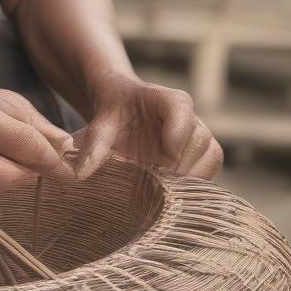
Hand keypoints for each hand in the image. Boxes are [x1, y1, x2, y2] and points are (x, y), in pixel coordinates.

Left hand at [71, 73, 224, 180]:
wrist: (121, 114)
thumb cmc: (112, 116)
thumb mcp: (100, 126)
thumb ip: (94, 146)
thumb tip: (79, 175)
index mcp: (166, 99)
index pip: (181, 109)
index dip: (175, 135)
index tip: (162, 159)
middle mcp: (189, 115)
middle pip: (200, 140)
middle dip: (179, 166)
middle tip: (156, 182)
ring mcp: (199, 135)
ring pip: (211, 156)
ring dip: (189, 177)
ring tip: (162, 187)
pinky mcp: (203, 154)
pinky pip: (211, 169)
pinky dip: (195, 183)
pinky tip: (170, 190)